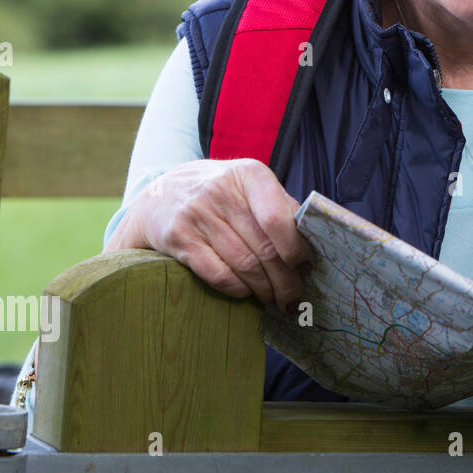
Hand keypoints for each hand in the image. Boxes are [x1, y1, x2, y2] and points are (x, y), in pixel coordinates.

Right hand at [106, 158, 315, 311]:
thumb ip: (279, 207)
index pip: (278, 218)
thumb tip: (312, 243)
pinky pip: (218, 274)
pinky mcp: (178, 238)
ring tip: (275, 298)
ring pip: (244, 264)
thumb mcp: (249, 186)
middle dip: (285, 279)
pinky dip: (238, 289)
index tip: (307, 267)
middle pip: (264, 247)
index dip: (296, 249)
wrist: (160, 195)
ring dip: (264, 288)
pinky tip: (247, 293)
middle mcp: (221, 191)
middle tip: (295, 296)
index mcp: (249, 174)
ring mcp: (197, 214)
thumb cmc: (221, 194)